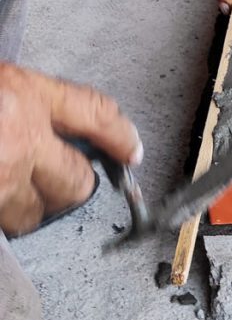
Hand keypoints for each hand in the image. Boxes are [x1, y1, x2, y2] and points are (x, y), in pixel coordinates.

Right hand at [0, 63, 141, 235]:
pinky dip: (1, 218)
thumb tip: (50, 124)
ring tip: (9, 188)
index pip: (97, 113)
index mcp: (23, 92)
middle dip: (70, 184)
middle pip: (78, 180)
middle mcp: (20, 136)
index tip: (131, 150)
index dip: (120, 135)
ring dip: (26, 207)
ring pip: (36, 213)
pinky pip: (5, 227)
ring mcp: (1, 178)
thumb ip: (24, 101)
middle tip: (53, 177)